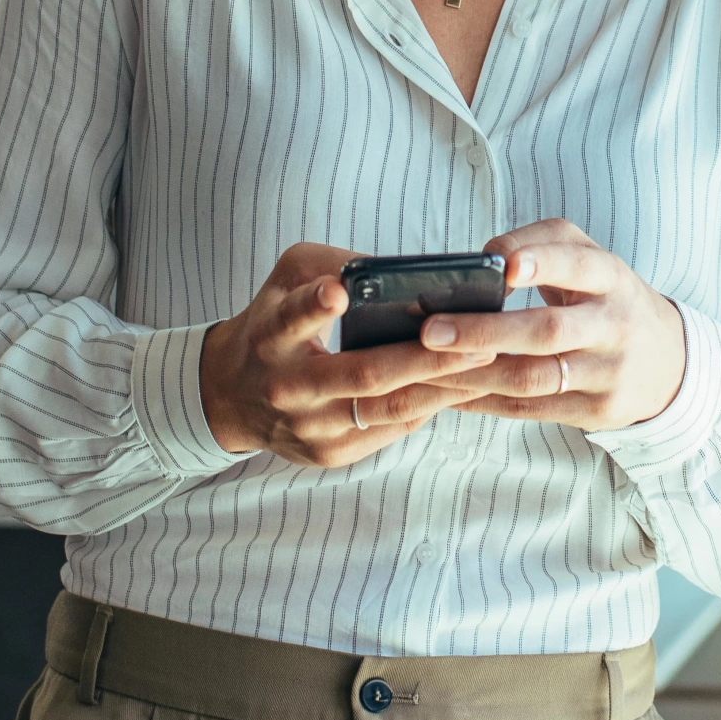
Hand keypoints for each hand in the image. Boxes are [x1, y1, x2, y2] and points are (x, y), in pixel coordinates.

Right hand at [200, 244, 497, 467]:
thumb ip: (333, 264)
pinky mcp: (330, 454)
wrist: (230, 396)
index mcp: (270, 336)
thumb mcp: (287, 279)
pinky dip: (430, 408)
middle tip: (481, 341)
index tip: (338, 291)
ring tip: (490, 367)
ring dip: (444, 389)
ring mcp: (310, 428)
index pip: (291, 319)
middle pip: (364, 375)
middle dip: (426, 359)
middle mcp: (288, 387)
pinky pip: (391, 431)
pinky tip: (466, 389)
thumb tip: (403, 271)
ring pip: (388, 411)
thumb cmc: (272, 323)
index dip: (314, 306)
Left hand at [408, 220, 688, 431]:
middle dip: (485, 331)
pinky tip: (449, 393)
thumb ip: (538, 244)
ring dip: (474, 374)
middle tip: (431, 330)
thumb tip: (480, 260)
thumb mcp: (590, 259)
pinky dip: (485, 402)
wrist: (668, 361)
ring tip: (425, 365)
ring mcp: (608, 373)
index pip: (579, 266)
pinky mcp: (597, 411)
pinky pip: (531, 409)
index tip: (503, 268)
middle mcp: (615, 325)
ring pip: (534, 377)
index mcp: (612, 278)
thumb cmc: (607, 298)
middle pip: (548, 331)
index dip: (542, 264)